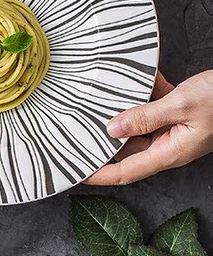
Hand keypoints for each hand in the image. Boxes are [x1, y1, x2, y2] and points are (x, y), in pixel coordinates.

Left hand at [85, 71, 212, 185]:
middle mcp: (169, 144)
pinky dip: (143, 94)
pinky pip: (153, 107)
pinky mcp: (178, 114)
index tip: (77, 173)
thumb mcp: (181, 105)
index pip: (126, 172)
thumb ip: (145, 117)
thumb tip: (112, 129)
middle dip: (102, 141)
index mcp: (169, 152)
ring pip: (137, 125)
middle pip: (126, 148)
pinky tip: (139, 80)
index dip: (100, 175)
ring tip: (96, 102)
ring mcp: (174, 129)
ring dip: (121, 113)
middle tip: (74, 132)